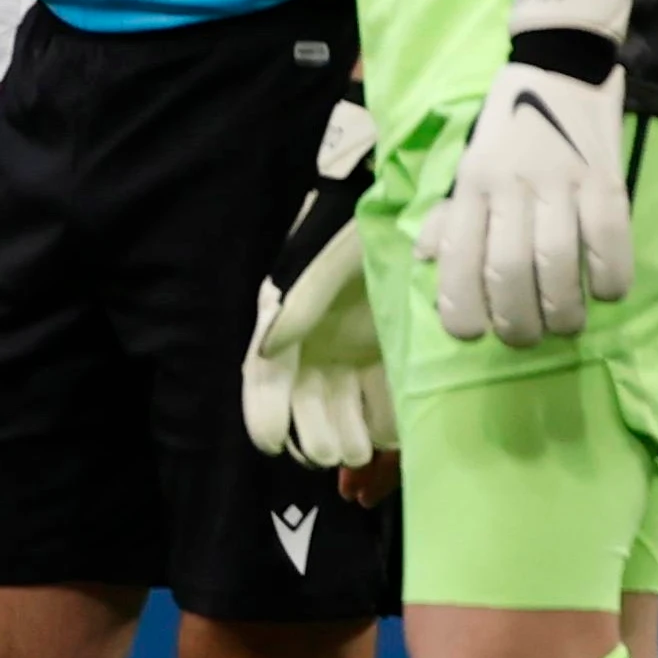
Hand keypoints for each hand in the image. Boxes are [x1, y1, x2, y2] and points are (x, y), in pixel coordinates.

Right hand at [241, 93, 392, 469]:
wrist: (395, 206)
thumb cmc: (345, 236)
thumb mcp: (316, 268)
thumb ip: (293, 310)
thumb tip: (265, 354)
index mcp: (284, 327)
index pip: (262, 382)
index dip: (263, 417)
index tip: (270, 444)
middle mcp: (314, 349)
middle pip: (305, 410)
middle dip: (317, 439)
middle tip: (339, 451)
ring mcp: (350, 357)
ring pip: (341, 415)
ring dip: (349, 440)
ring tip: (365, 448)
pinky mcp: (386, 358)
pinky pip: (380, 403)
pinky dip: (385, 424)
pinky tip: (394, 433)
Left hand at [422, 0, 635, 345]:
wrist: (558, 66)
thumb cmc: (507, 126)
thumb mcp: (467, 163)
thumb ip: (450, 213)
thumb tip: (424, 260)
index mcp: (472, 185)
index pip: (458, 257)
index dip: (460, 307)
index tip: (471, 335)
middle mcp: (510, 185)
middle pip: (507, 270)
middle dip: (515, 321)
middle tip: (524, 339)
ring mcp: (560, 181)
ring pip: (557, 261)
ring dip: (563, 309)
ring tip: (566, 326)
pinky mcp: (605, 178)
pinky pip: (610, 238)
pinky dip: (611, 275)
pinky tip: (608, 293)